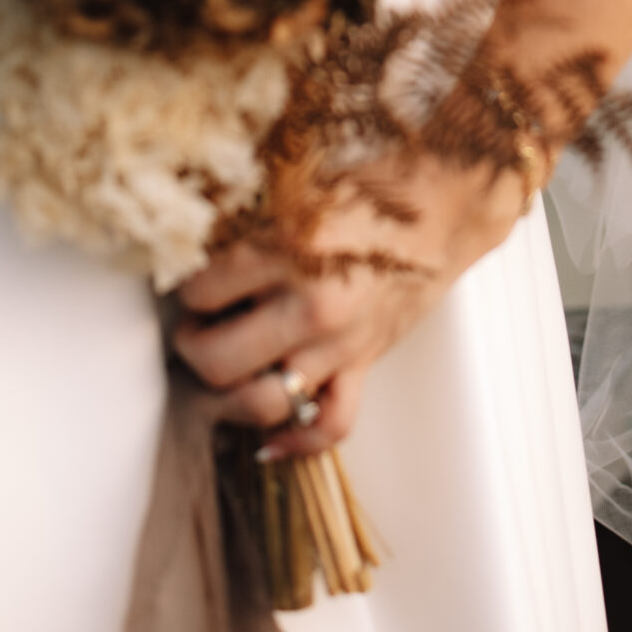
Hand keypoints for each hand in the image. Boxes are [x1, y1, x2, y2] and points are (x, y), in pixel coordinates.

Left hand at [173, 153, 530, 459]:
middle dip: (192, 345)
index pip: (203, 290)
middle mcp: (314, 304)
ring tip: (222, 366)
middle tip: (193, 325)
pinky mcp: (364, 365)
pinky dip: (295, 442)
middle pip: (218, 359)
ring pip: (261, 401)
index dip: (187, 285)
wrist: (445, 205)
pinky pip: (329, 426)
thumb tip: (193, 251)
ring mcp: (340, 343)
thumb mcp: (300, 190)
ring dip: (228, 394)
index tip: (189, 277)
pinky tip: (268, 439)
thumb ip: (249, 226)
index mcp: (293, 248)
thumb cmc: (373, 189)